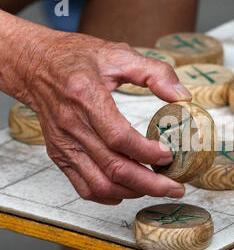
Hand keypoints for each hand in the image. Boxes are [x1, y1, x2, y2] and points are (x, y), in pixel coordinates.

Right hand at [16, 30, 191, 204]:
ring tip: (157, 188)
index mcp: (86, 96)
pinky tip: (128, 189)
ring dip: (133, 191)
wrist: (35, 65)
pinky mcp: (60, 154)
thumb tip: (182, 96)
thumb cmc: (76, 58)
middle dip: (150, 184)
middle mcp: (72, 126)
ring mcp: (64, 145)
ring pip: (101, 184)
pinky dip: (109, 195)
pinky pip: (83, 187)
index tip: (169, 155)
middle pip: (114, 168)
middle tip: (175, 187)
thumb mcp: (119, 54)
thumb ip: (155, 73)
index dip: (147, 152)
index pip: (119, 137)